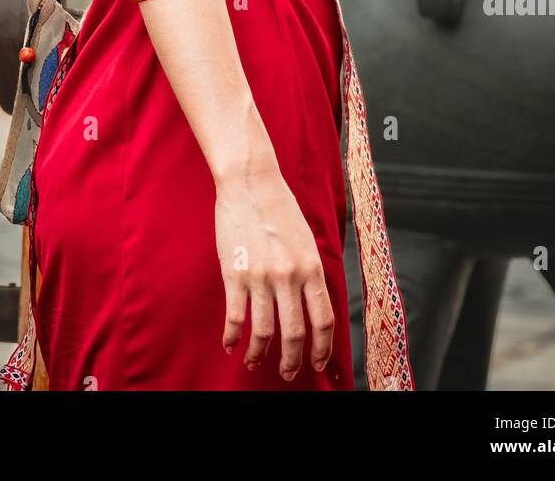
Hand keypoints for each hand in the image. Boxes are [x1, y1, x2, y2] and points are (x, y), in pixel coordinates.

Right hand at [215, 167, 334, 380]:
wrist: (250, 182)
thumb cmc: (279, 208)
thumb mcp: (306, 240)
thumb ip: (310, 272)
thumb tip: (313, 305)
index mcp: (311, 267)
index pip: (323, 319)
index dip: (322, 348)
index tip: (317, 363)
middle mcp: (289, 275)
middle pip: (295, 334)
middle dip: (291, 361)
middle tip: (287, 373)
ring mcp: (261, 276)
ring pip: (264, 332)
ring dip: (259, 354)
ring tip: (255, 362)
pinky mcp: (234, 274)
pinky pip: (235, 317)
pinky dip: (232, 337)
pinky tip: (231, 345)